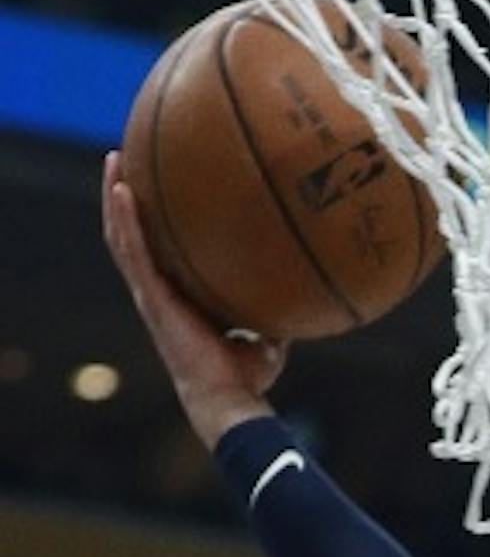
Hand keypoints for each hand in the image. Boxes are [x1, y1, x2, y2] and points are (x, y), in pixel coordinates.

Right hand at [101, 152, 287, 447]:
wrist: (228, 397)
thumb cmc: (247, 375)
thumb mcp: (270, 333)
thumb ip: (278, 307)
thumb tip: (307, 285)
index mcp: (180, 297)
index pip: (160, 251)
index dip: (153, 222)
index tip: (158, 187)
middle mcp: (159, 291)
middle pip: (132, 235)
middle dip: (126, 196)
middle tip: (127, 158)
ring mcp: (151, 293)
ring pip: (122, 237)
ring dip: (115, 197)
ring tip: (115, 159)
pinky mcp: (152, 298)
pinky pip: (134, 251)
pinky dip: (125, 220)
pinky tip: (123, 190)